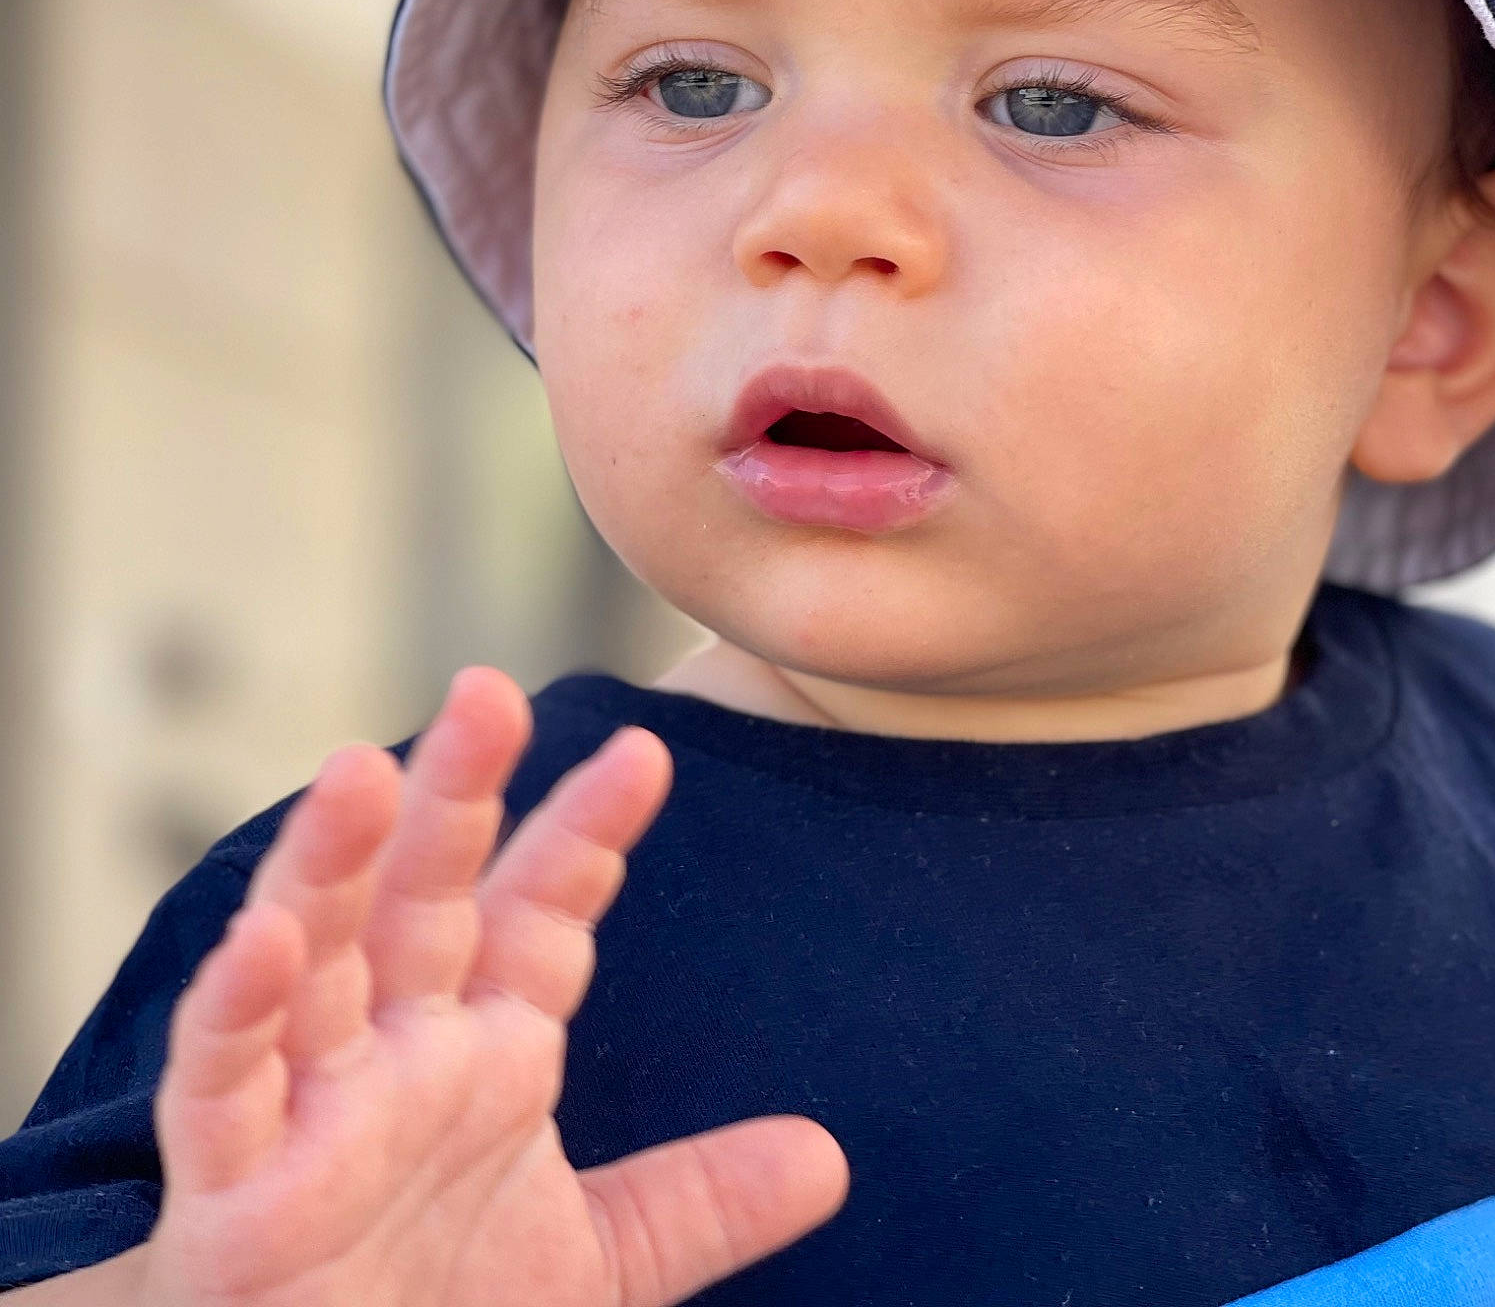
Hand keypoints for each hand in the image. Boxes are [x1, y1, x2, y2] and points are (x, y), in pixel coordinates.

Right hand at [132, 668, 846, 1305]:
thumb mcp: (595, 1266)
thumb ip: (697, 1202)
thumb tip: (828, 1158)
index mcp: (483, 1050)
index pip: (541, 913)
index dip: (586, 835)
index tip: (646, 755)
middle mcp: (396, 1050)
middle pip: (424, 895)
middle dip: (455, 794)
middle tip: (490, 689)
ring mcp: (310, 1105)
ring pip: (314, 955)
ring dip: (331, 864)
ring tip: (361, 771)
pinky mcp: (231, 1182)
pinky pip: (222, 1082)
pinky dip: (235, 1012)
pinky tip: (261, 939)